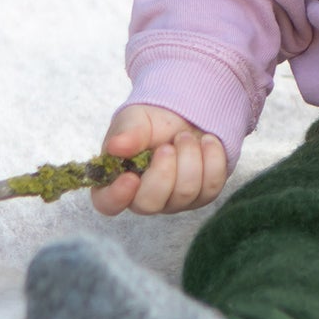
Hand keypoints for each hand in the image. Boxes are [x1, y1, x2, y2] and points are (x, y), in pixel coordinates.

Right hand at [91, 104, 228, 217]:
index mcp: (116, 180)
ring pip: (185, 194)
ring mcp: (174, 201)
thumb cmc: (152, 122)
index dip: (117, 197)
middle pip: (150, 204)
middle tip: (168, 145)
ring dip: (189, 157)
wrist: (184, 115)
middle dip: (163, 170)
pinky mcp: (201, 196)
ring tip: (185, 136)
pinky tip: (207, 142)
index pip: (107, 203)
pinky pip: (211, 187)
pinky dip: (212, 159)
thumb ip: (127, 133)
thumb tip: (116, 146)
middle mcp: (143, 198)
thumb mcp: (135, 120)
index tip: (130, 178)